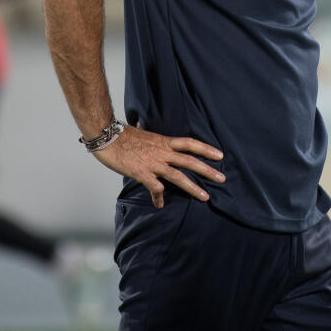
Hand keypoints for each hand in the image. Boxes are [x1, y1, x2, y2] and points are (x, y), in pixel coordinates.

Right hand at [92, 125, 224, 207]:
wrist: (107, 138)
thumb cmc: (122, 135)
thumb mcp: (142, 132)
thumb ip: (149, 135)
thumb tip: (141, 125)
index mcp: (164, 141)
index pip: (190, 143)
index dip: (206, 148)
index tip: (220, 155)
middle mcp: (163, 153)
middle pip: (190, 161)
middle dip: (208, 170)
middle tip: (222, 178)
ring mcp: (154, 164)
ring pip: (178, 177)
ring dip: (193, 187)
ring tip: (205, 196)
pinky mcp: (142, 174)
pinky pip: (155, 188)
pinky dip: (159, 198)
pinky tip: (160, 204)